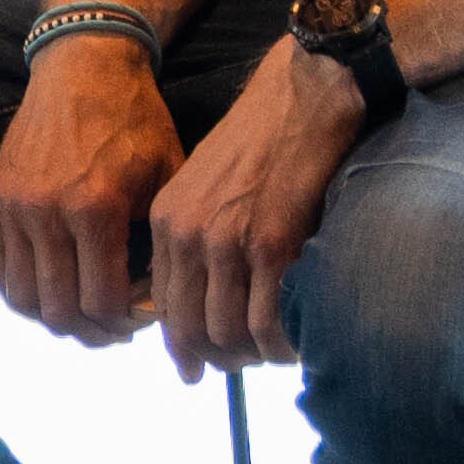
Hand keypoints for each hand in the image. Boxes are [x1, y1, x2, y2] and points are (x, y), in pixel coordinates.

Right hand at [0, 41, 182, 347]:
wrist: (84, 67)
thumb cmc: (135, 121)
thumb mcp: (165, 179)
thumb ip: (158, 244)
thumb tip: (153, 303)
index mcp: (96, 208)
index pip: (103, 302)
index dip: (127, 325)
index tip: (142, 320)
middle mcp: (46, 212)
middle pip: (59, 311)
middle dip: (92, 332)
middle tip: (114, 329)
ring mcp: (13, 206)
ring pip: (22, 298)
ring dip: (54, 317)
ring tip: (82, 312)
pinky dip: (20, 290)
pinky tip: (50, 287)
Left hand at [145, 40, 365, 380]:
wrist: (301, 98)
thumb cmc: (261, 141)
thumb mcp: (204, 185)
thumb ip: (194, 236)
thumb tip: (202, 298)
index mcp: (166, 220)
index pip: (162, 306)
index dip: (181, 345)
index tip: (197, 365)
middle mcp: (187, 235)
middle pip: (190, 328)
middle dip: (217, 358)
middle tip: (243, 365)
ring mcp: (227, 242)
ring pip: (227, 333)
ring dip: (252, 356)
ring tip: (273, 355)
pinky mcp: (271, 245)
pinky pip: (267, 322)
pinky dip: (280, 344)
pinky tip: (294, 343)